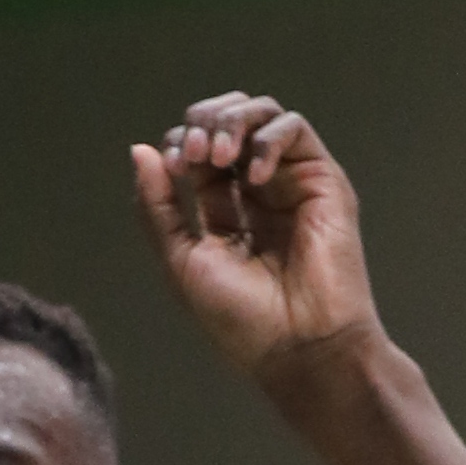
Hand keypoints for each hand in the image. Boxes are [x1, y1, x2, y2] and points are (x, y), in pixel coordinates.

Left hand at [129, 92, 384, 388]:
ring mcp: (291, 184)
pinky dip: (267, 139)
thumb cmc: (242, 320)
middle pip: (228, 121)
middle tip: (196, 154)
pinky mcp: (324, 181)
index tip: (174, 167)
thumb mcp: (182, 261)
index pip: (198, 151)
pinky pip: (295, 129)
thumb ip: (159, 207)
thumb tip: (141, 150)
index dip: (181, 144)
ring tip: (219, 155)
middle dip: (205, 122)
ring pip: (261, 114)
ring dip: (232, 121)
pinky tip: (253, 175)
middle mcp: (259, 192)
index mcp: (225, 213)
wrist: (299, 350)